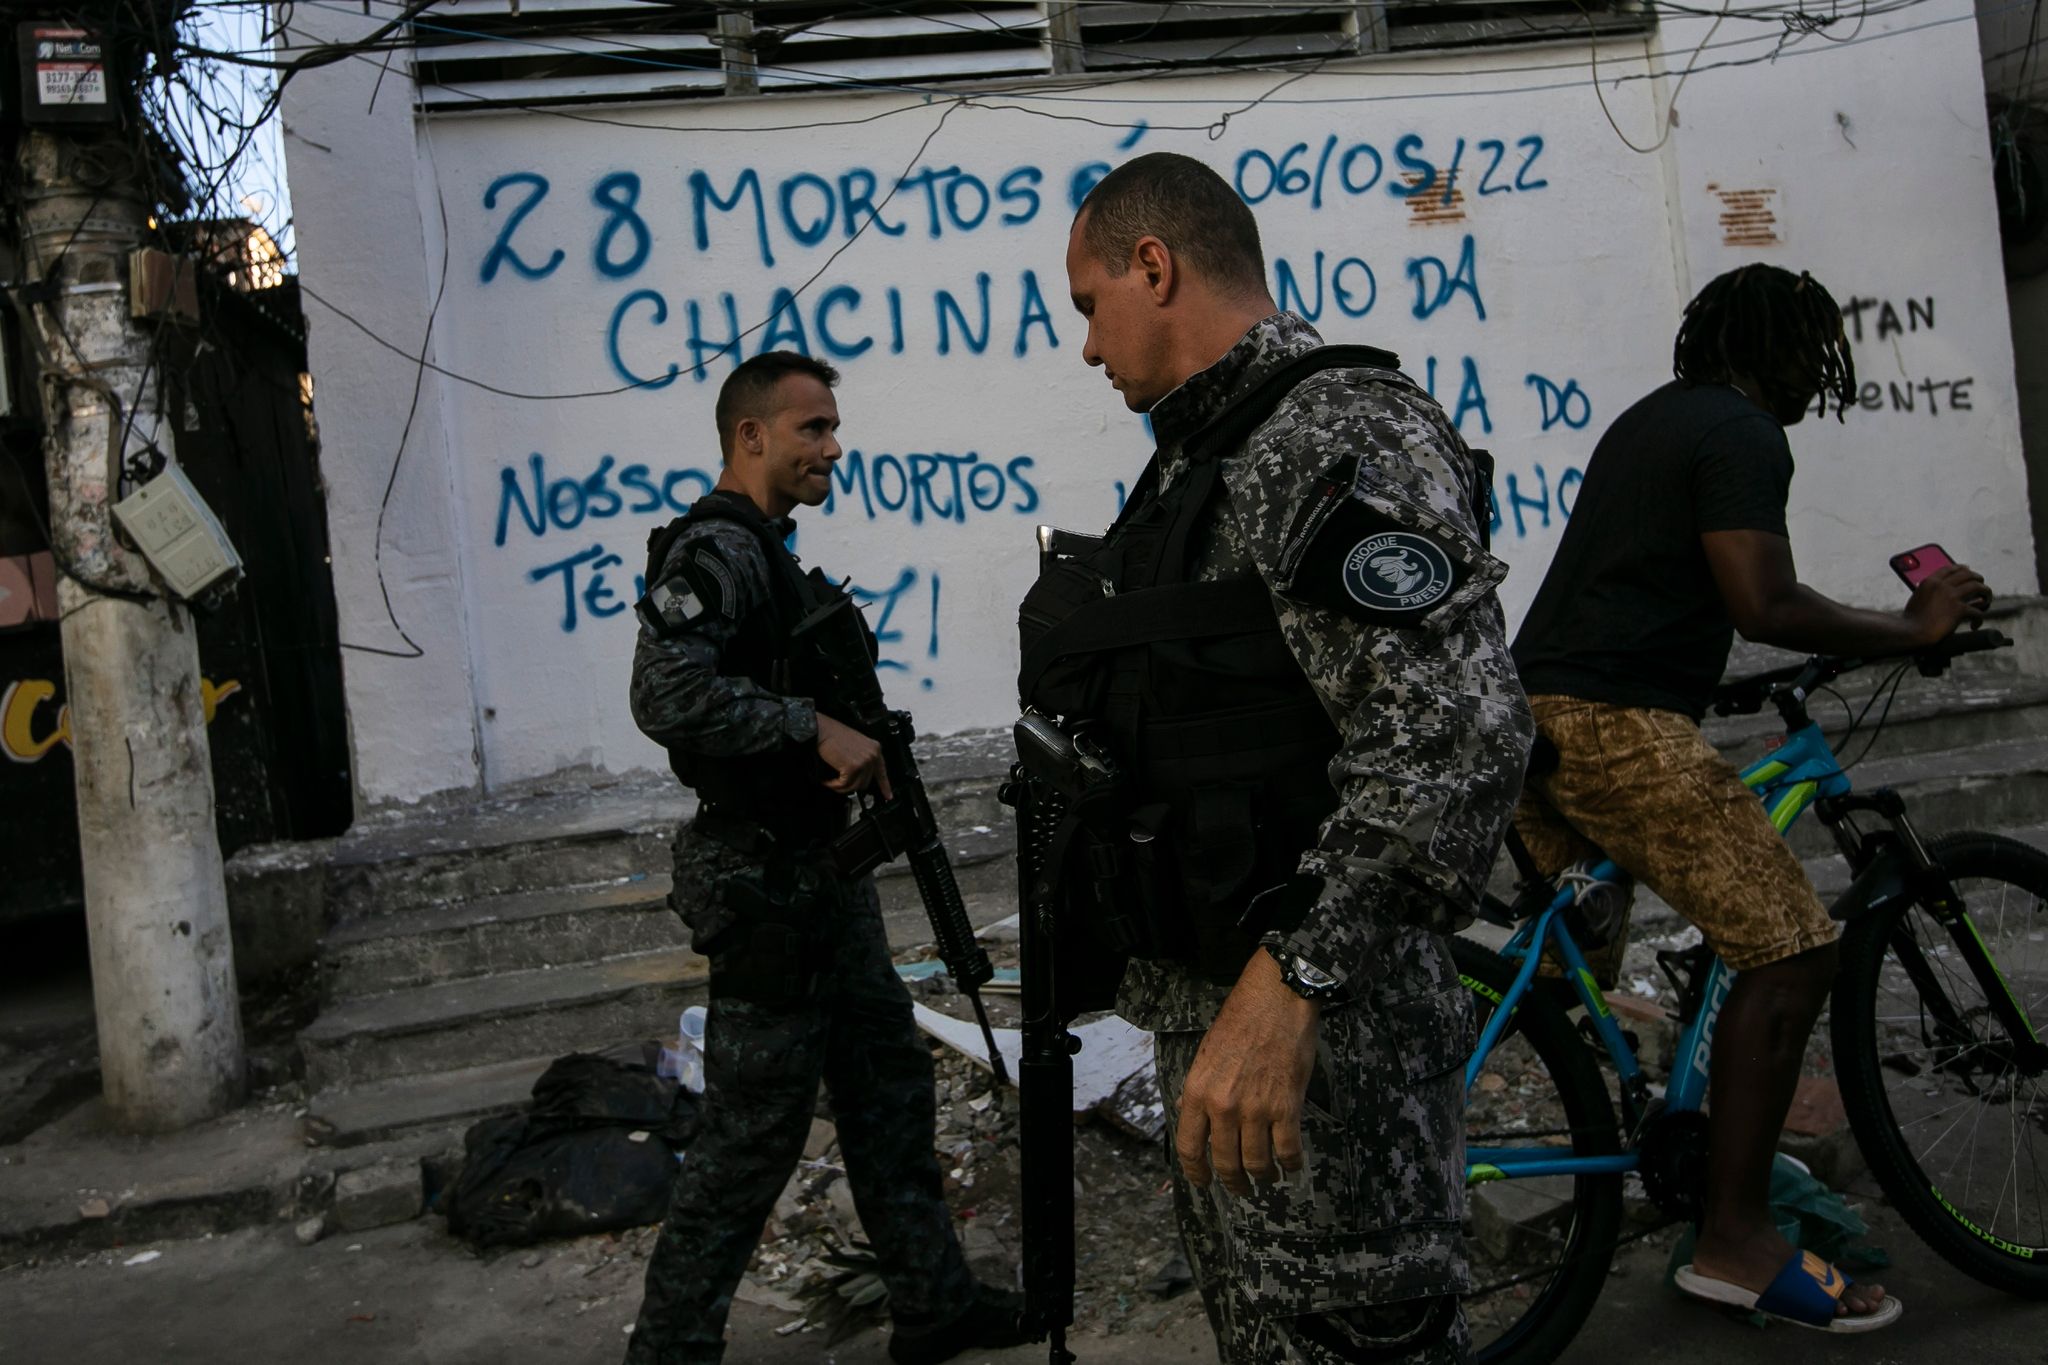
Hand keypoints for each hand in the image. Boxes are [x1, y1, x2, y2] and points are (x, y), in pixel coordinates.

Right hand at [815, 713, 893, 798]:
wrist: (822, 729)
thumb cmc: (833, 735)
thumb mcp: (855, 745)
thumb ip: (862, 758)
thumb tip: (859, 776)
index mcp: (874, 749)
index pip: (882, 771)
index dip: (885, 786)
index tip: (888, 796)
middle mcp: (872, 755)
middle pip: (865, 782)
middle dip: (851, 785)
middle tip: (838, 784)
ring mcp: (864, 761)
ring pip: (855, 786)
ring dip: (841, 787)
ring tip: (831, 782)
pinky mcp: (853, 767)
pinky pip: (844, 784)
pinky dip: (833, 785)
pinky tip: (827, 780)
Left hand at [1175, 948, 1318, 1196]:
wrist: (1276, 999)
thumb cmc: (1240, 1021)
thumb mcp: (1205, 1054)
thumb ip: (1196, 1088)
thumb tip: (1185, 1111)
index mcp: (1198, 1092)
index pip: (1190, 1147)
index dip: (1196, 1172)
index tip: (1203, 1182)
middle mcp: (1223, 1106)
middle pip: (1225, 1162)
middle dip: (1233, 1182)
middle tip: (1240, 1189)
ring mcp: (1256, 1109)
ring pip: (1256, 1162)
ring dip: (1263, 1176)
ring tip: (1267, 1178)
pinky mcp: (1286, 1106)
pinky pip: (1287, 1149)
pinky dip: (1290, 1164)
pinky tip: (1291, 1166)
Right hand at [1905, 564, 1991, 645]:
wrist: (1912, 632)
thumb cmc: (1912, 620)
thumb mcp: (1917, 599)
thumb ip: (1930, 592)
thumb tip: (1944, 594)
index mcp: (1930, 581)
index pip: (1951, 568)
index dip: (1963, 569)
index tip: (1969, 571)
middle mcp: (1942, 586)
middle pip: (1967, 574)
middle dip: (1977, 578)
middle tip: (1981, 584)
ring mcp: (1952, 597)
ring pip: (1978, 587)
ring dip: (1986, 592)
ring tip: (1986, 599)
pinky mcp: (1959, 610)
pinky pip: (1977, 611)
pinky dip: (1979, 619)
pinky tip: (1975, 624)